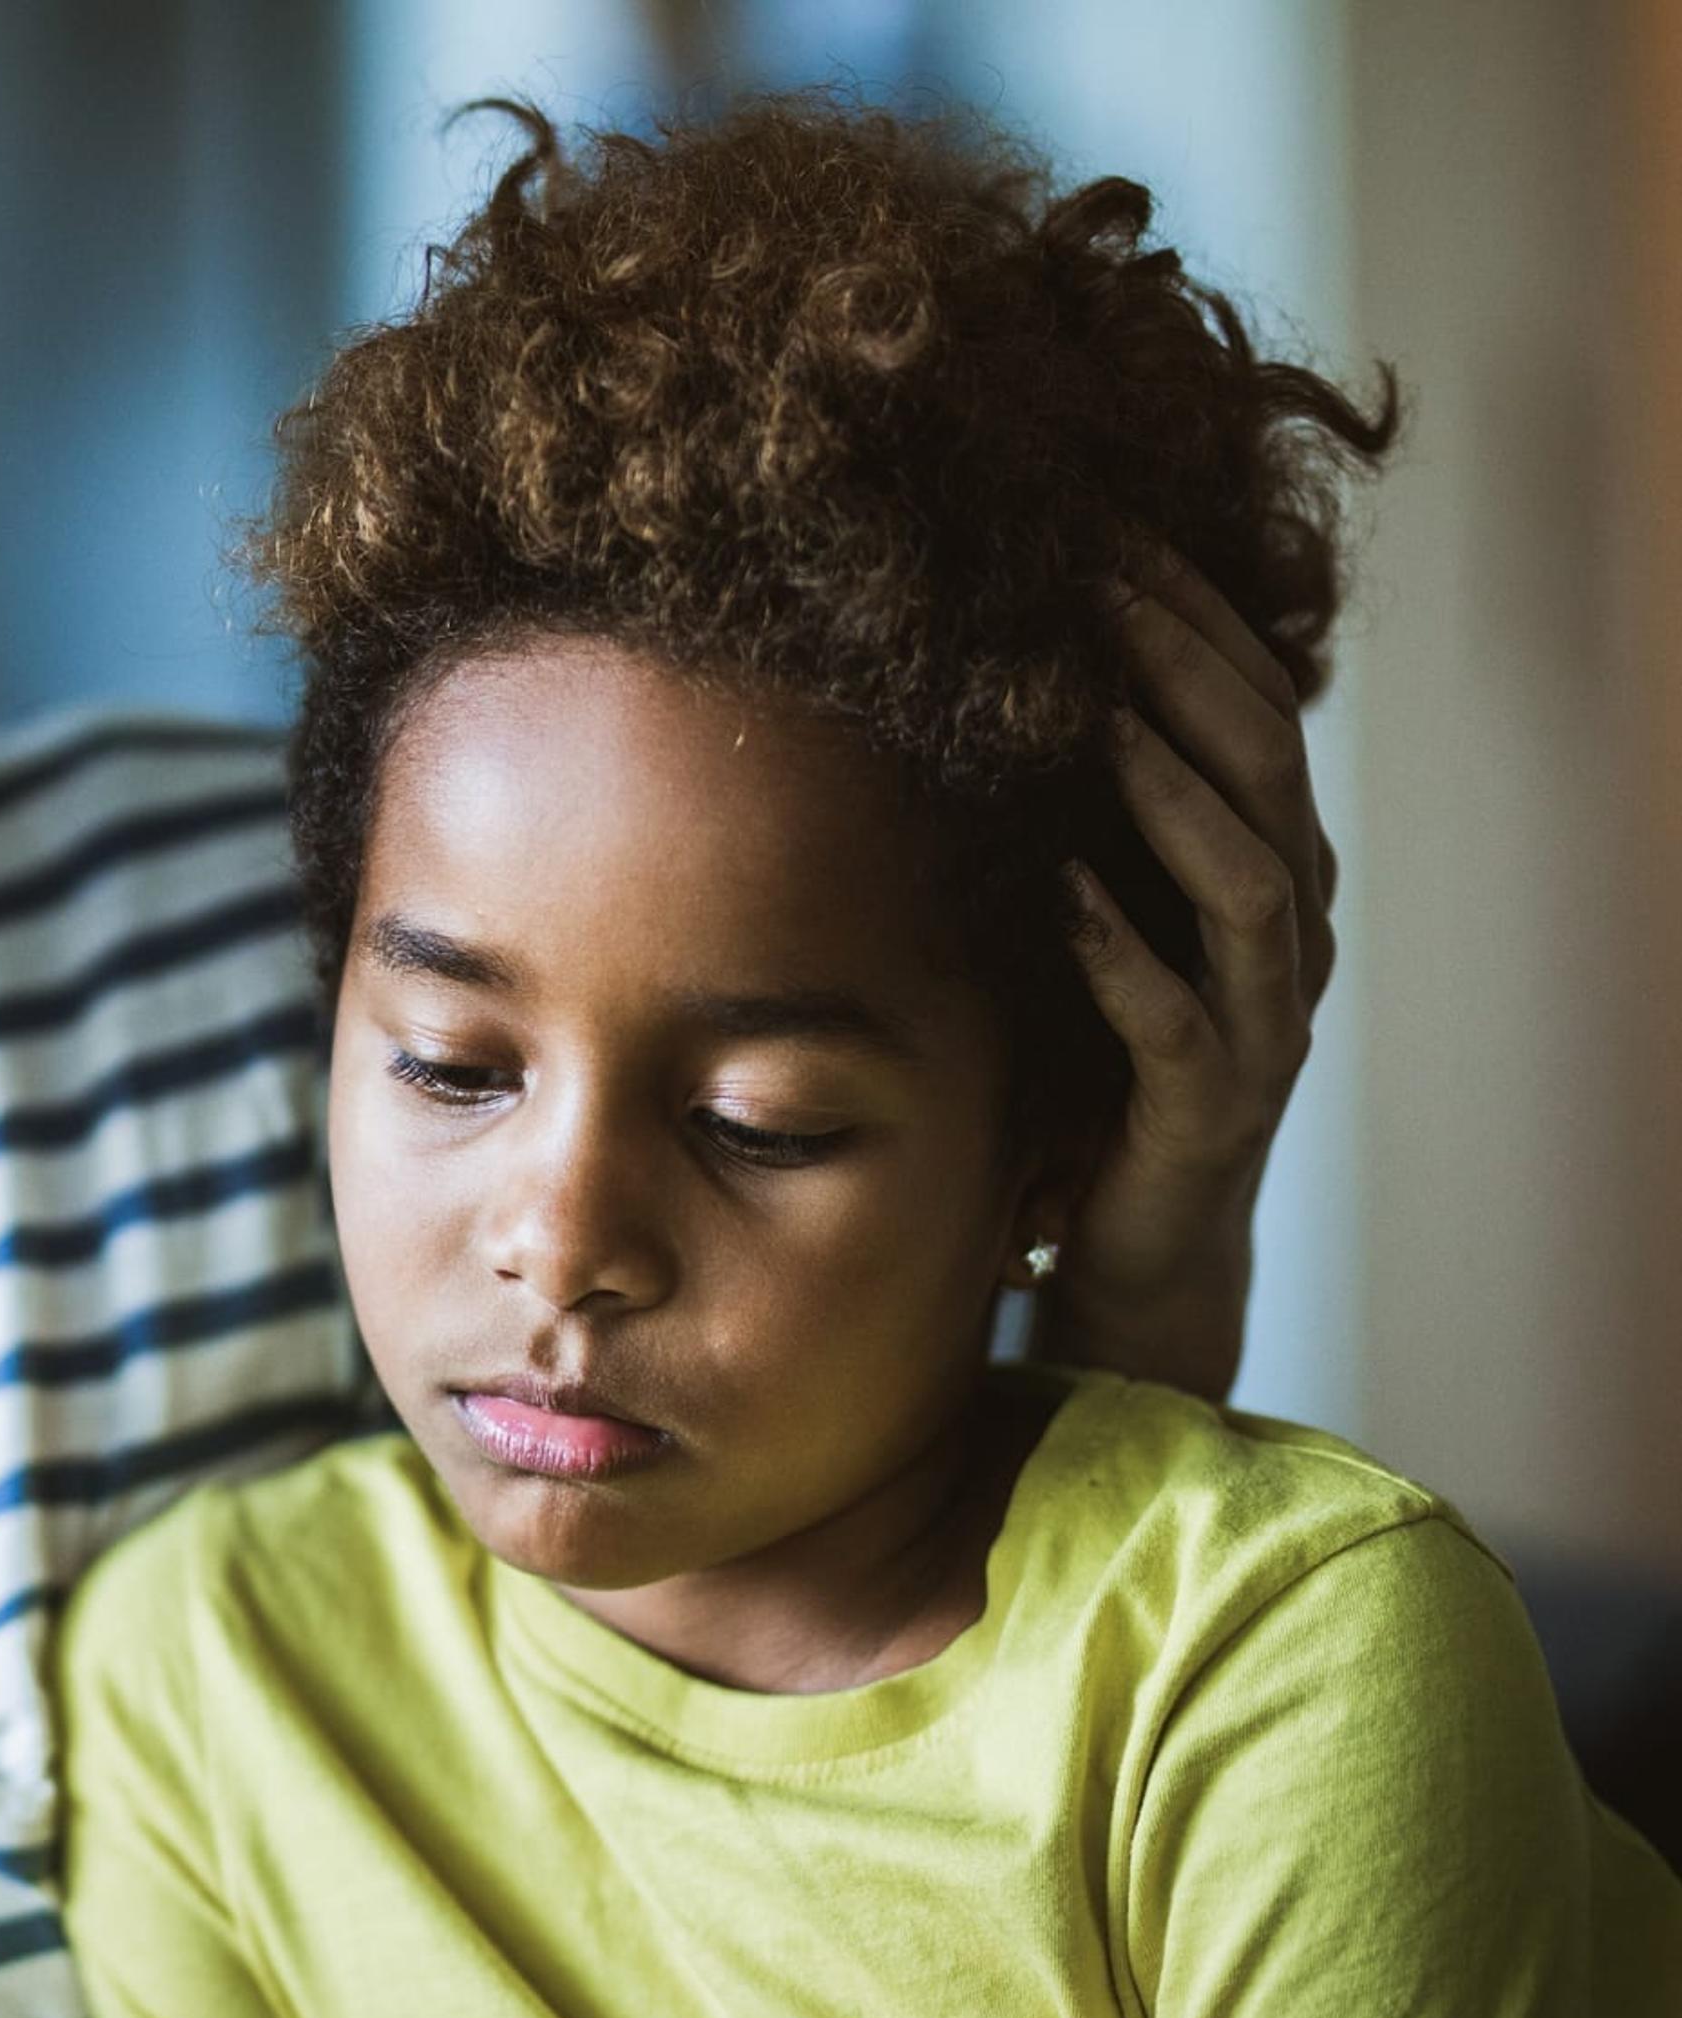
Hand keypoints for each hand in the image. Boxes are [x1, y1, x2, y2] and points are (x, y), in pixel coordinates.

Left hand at [1047, 546, 1341, 1398]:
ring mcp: (1259, 1025)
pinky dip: (1118, 948)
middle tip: (1097, 579)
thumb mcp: (1088, 914)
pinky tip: (1057, 887)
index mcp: (1266, 870)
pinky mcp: (1206, 1111)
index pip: (1255, 710)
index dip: (1195, 615)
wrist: (1128, 1242)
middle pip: (1264, 766)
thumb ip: (1073, 811)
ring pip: (1246, 881)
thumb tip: (982, 677)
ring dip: (1168, 786)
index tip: (1108, 525)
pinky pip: (1173, 1021)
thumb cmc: (1093, 1062)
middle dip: (1184, 664)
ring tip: (1091, 708)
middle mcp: (1285, 934)